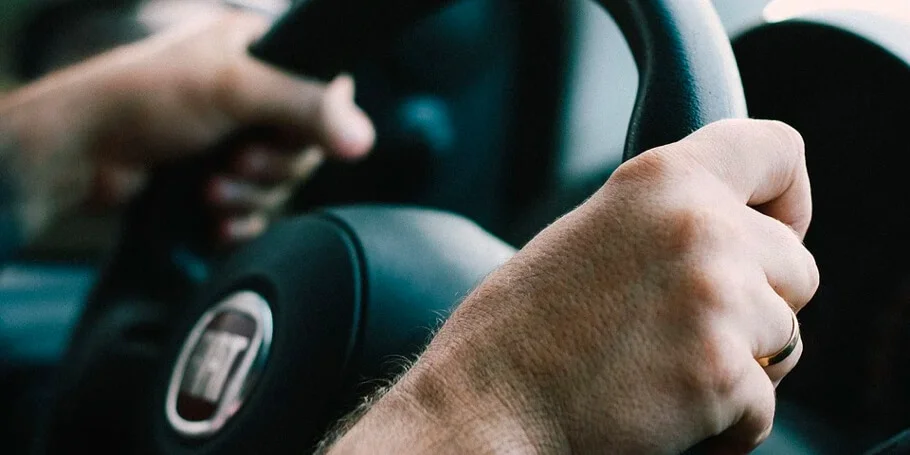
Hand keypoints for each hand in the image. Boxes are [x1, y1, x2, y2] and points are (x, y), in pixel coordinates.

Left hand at [1, 10, 373, 242]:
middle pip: (304, 148)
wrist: (80, 154)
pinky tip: (215, 221)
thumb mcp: (234, 89)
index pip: (324, 93)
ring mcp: (234, 140)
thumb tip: (363, 137)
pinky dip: (240, 221)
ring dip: (249, 198)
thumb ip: (305, 106)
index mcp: (259, 54)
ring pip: (279, 186)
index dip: (313, 125)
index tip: (284, 136)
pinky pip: (256, 212)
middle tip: (236, 162)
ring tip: (210, 191)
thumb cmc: (145, 100)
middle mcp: (251, 96)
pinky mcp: (219, 181)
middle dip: (270, 168)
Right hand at [327, 119, 818, 453]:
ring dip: (740, 363)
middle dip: (758, 304)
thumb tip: (732, 239)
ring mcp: (717, 301)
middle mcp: (700, 228)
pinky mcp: (723, 376)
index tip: (776, 229)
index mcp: (661, 181)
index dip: (787, 197)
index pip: (777, 151)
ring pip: (786, 339)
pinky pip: (763, 405)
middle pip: (797, 267)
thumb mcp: (591, 234)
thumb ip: (666, 222)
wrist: (483, 407)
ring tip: (659, 370)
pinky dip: (723, 422)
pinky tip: (660, 411)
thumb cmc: (518, 332)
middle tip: (684, 329)